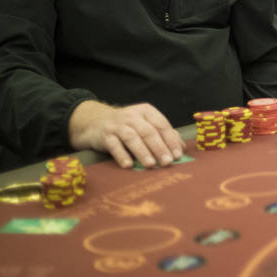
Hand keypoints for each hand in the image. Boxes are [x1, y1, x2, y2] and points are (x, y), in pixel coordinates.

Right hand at [68, 101, 184, 168]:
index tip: (178, 155)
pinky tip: (129, 165)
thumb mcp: (145, 125)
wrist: (96, 122)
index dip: (171, 140)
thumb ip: (163, 134)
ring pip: (132, 137)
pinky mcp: (105, 135)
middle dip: (159, 147)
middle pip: (148, 131)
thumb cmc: (127, 126)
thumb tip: (181, 148)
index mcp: (146, 111)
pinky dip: (122, 155)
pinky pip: (114, 145)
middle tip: (167, 162)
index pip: (162, 124)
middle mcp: (132, 115)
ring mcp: (117, 124)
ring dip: (143, 152)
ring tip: (151, 164)